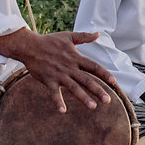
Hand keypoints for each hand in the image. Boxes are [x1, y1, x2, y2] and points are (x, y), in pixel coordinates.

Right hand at [0, 29, 116, 112]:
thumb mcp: (68, 36)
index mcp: (75, 58)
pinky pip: (54, 93)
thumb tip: (98, 33)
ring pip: (74, 88)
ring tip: (93, 106)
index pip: (93, 66)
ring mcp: (59, 75)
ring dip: (83, 98)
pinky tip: (63, 111)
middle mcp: (69, 68)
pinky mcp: (49, 81)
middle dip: (97, 91)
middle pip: (86, 80)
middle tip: (107, 100)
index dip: (104, 74)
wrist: (30, 46)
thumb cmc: (49, 41)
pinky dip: (58, 101)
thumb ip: (84, 36)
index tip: (114, 82)